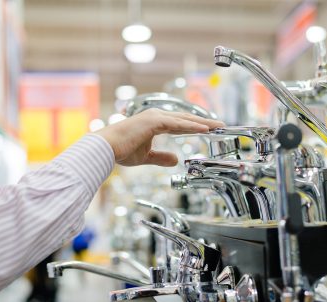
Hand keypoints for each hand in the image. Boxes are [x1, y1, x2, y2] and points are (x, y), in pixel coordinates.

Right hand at [96, 109, 224, 166]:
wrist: (106, 149)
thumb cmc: (121, 151)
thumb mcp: (146, 156)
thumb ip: (161, 157)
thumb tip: (176, 159)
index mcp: (154, 122)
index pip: (181, 124)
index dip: (196, 126)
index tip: (209, 129)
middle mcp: (156, 116)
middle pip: (186, 118)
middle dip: (204, 122)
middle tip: (220, 125)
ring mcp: (155, 117)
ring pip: (185, 119)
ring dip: (202, 122)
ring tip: (218, 125)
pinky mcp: (153, 121)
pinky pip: (177, 124)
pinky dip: (192, 126)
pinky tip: (205, 129)